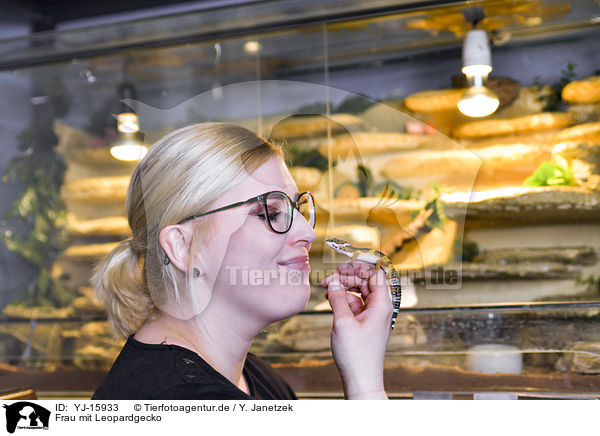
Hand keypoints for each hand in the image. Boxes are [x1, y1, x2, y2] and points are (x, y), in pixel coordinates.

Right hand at [321, 260, 392, 398]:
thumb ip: (338, 297)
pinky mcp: (365, 323)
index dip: (360, 265)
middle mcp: (380, 307)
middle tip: (329, 276)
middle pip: (366, 280)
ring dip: (344, 286)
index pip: (376, 273)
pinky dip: (344, 298)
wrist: (361, 379)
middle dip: (347, 276)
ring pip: (359, 291)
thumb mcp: (343, 322)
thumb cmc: (356, 355)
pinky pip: (355, 303)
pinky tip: (331, 298)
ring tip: (326, 287)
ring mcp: (373, 315)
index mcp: (382, 304)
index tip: (343, 263)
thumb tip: (335, 280)